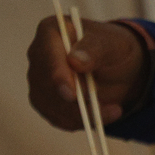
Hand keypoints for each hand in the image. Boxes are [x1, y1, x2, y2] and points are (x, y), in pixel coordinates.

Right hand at [26, 16, 147, 130]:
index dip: (57, 75)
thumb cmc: (112, 48)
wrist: (116, 68)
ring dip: (83, 114)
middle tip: (104, 107)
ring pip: (53, 106)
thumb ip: (94, 49)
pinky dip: (81, 122)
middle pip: (46, 85)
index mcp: (51, 31)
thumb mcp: (111, 44)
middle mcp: (39, 55)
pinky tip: (101, 116)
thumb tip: (75, 61)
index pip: (47, 53)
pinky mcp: (46, 103)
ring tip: (113, 111)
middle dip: (74, 101)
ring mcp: (39, 81)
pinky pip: (58, 119)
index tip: (71, 94)